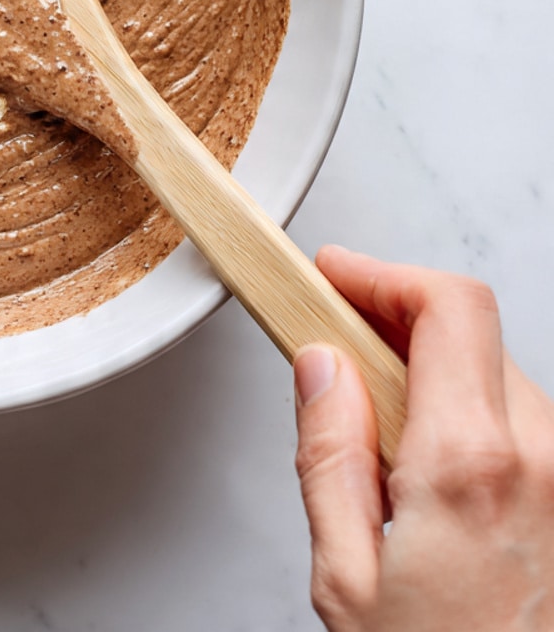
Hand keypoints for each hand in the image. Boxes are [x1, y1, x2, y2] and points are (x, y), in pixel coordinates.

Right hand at [293, 246, 553, 630]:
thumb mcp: (346, 579)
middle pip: (472, 332)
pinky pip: (525, 429)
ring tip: (379, 428)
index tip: (333, 275)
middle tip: (337, 345)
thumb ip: (330, 452)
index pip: (447, 305)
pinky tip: (429, 471)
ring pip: (500, 378)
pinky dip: (470, 418)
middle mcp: (545, 462)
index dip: (383, 273)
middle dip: (398, 320)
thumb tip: (321, 365)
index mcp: (473, 465)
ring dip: (436, 372)